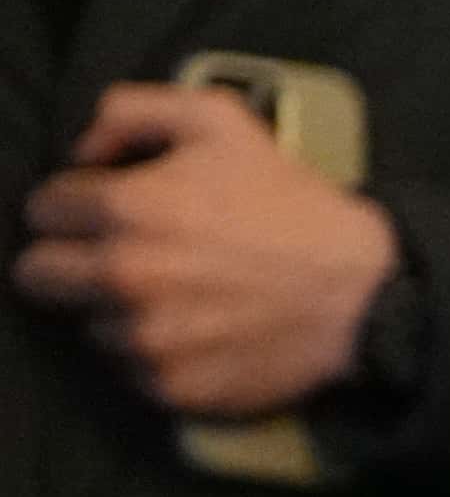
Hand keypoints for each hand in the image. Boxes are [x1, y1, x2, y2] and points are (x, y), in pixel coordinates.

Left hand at [17, 81, 396, 414]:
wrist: (366, 295)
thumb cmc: (292, 204)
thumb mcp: (221, 121)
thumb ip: (131, 110)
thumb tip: (82, 150)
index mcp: (126, 209)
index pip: (41, 210)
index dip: (74, 205)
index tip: (105, 213)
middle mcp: (123, 276)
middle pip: (36, 275)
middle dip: (67, 260)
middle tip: (116, 258)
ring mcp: (145, 338)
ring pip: (86, 324)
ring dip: (117, 310)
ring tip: (175, 297)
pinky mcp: (170, 385)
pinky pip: (129, 370)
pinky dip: (155, 354)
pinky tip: (198, 333)